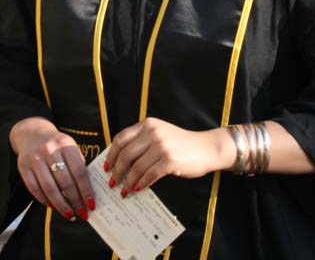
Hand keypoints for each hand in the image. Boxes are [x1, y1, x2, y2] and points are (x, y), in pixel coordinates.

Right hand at [9, 117, 95, 221]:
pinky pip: (35, 189)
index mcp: (66, 145)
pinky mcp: (23, 167)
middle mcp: (50, 150)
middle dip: (75, 201)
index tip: (91, 204)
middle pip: (65, 182)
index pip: (79, 171)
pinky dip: (45, 201)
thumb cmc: (56, 145)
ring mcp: (35, 159)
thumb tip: (87, 193)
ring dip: (61, 205)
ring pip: (49, 188)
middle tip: (82, 213)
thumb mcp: (70, 148)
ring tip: (70, 215)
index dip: (86, 190)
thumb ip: (78, 166)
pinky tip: (54, 207)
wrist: (32, 134)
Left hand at [104, 118, 232, 195]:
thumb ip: (143, 141)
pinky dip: (141, 184)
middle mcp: (153, 132)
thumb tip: (120, 161)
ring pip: (136, 167)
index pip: (120, 139)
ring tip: (124, 190)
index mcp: (147, 124)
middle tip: (112, 182)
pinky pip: (149, 175)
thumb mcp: (160, 134)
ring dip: (128, 181)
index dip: (111, 155)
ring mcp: (161, 146)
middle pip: (125, 154)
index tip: (107, 167)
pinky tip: (138, 189)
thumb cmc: (182, 144)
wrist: (207, 148)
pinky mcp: (170, 160)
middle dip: (116, 171)